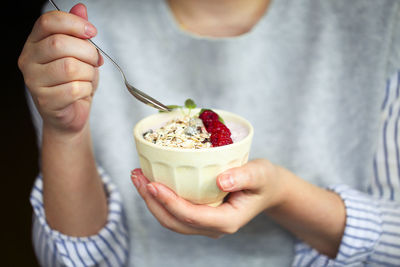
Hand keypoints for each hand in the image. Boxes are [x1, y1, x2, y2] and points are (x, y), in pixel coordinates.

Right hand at [18, 3, 102, 134]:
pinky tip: (83, 91)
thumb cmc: (75, 81)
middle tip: (94, 61)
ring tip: (87, 77)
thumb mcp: (80, 53)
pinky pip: (74, 89)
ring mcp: (34, 81)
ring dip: (88, 72)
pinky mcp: (45, 101)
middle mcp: (29, 59)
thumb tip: (81, 8)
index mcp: (35, 42)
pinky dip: (87, 89)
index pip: (49, 22)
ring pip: (69, 67)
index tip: (92, 31)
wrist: (72, 112)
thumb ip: (78, 32)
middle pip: (60, 44)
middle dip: (87, 52)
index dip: (74, 23)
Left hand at [130, 159, 286, 237]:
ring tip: (138, 177)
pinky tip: (151, 181)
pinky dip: (160, 199)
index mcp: (227, 220)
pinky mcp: (200, 215)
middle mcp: (213, 227)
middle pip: (175, 221)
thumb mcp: (260, 174)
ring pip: (171, 219)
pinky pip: (174, 212)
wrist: (267, 188)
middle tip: (137, 176)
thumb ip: (244, 177)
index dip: (170, 202)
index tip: (152, 184)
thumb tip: (221, 181)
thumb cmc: (264, 180)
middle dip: (152, 201)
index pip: (192, 216)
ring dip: (151, 200)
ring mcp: (205, 223)